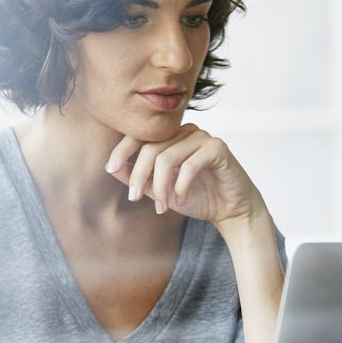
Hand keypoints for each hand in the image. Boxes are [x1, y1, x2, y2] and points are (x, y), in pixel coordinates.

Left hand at [104, 124, 264, 227]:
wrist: (231, 211)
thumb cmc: (196, 197)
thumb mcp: (159, 190)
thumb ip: (138, 178)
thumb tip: (111, 167)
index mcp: (170, 137)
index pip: (140, 135)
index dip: (122, 150)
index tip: (110, 168)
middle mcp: (185, 132)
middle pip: (150, 148)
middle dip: (139, 176)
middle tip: (134, 198)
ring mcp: (202, 137)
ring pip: (167, 157)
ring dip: (160, 187)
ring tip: (163, 206)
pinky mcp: (218, 148)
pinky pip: (190, 164)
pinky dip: (180, 186)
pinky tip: (180, 200)